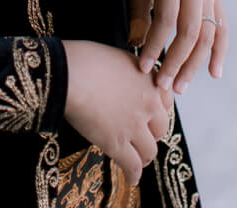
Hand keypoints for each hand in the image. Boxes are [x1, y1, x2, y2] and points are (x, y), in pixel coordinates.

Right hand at [62, 40, 172, 186]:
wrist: (70, 73)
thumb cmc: (85, 59)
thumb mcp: (117, 57)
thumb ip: (129, 72)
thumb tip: (124, 80)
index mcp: (148, 80)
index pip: (167, 101)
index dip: (159, 110)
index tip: (152, 116)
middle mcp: (148, 104)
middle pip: (161, 127)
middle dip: (152, 134)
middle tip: (142, 137)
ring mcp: (135, 126)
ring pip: (149, 150)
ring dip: (144, 157)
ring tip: (138, 160)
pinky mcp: (118, 144)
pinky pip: (133, 166)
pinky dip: (133, 175)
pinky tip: (131, 179)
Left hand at [128, 0, 227, 94]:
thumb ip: (139, 6)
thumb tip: (136, 43)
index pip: (167, 19)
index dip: (156, 46)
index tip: (143, 67)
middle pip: (190, 31)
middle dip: (176, 62)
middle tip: (162, 85)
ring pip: (208, 33)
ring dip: (195, 63)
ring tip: (180, 85)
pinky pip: (222, 25)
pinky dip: (220, 50)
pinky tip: (214, 73)